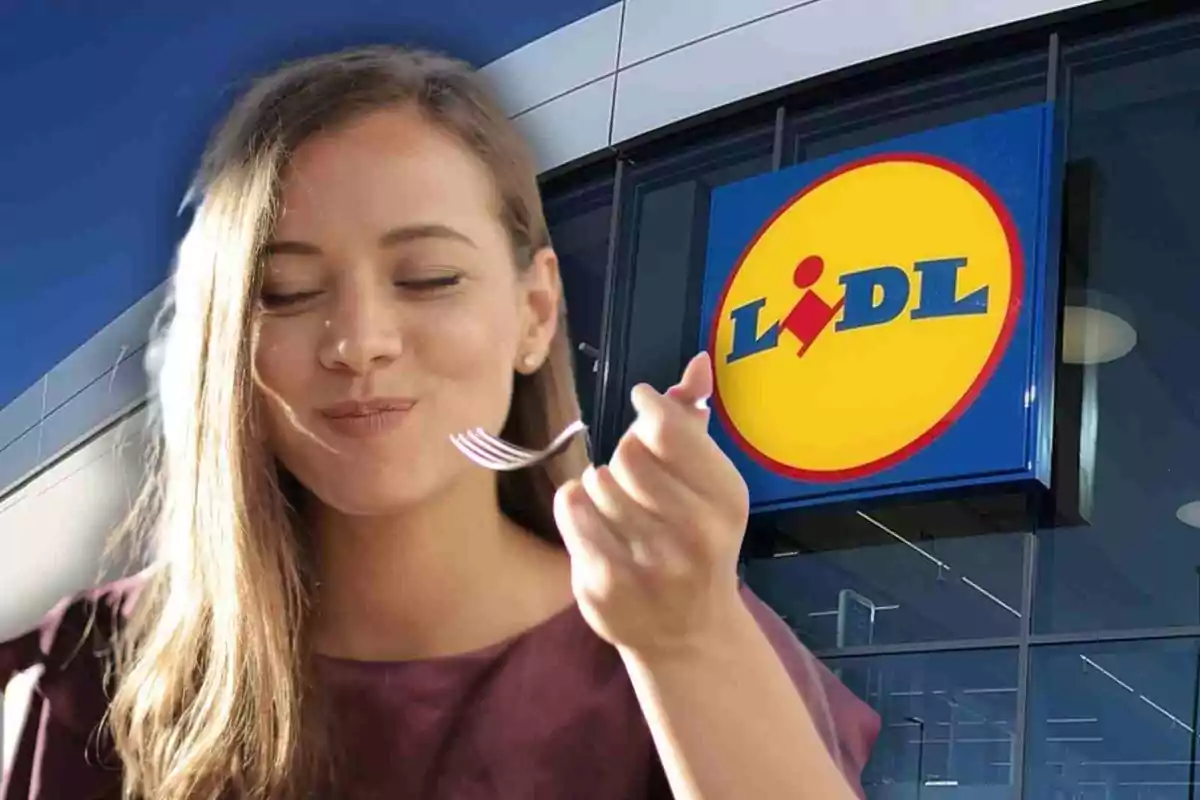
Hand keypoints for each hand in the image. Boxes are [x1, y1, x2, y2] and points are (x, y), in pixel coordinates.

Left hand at [554, 351, 750, 657]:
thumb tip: (696, 364)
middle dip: (626, 459)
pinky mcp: (604, 583)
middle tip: (636, 481)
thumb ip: (695, 422)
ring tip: (622, 512)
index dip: (649, 408)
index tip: (643, 407)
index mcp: (725, 499)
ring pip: (596, 480)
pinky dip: (576, 507)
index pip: (668, 428)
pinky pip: (571, 509)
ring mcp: (648, 563)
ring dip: (601, 486)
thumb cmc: (696, 542)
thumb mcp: (708, 485)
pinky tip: (595, 526)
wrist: (688, 632)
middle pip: (627, 454)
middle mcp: (693, 533)